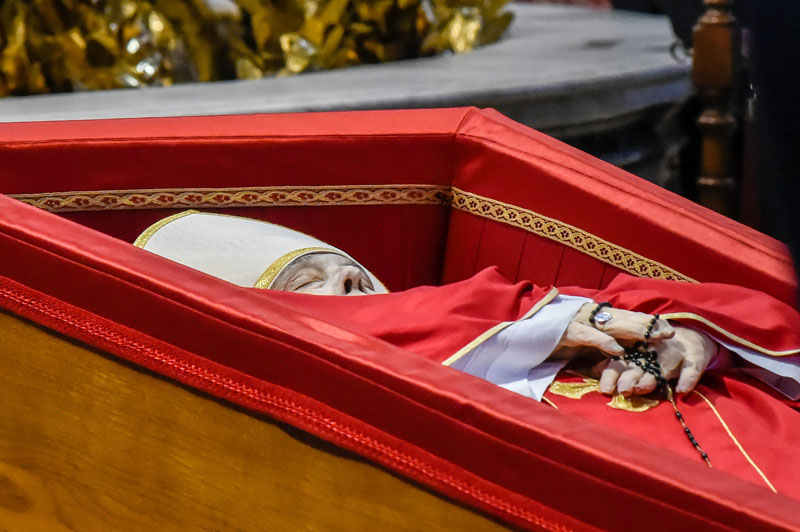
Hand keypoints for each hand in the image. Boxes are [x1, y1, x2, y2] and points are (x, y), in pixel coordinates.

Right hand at [557, 303, 674, 357]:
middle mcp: (588, 317)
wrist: (519, 336)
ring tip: (654, 336)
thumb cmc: (550, 343)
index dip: (646, 323)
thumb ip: (599, 351)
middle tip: (670, 332)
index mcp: (593, 319)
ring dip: (634, 330)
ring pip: (611, 324)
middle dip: (647, 325)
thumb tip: (621, 361)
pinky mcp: (565, 332)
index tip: (668, 330)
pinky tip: (618, 349)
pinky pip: (588, 336)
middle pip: (624, 319)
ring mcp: (577, 322)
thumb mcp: (580, 348)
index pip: (625, 319)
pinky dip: (603, 341)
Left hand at [597, 326, 715, 395]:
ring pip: (663, 366)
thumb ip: (618, 367)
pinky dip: (688, 379)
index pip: (620, 362)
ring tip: (643, 388)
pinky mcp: (694, 358)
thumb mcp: (639, 358)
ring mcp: (675, 354)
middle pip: (639, 365)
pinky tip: (682, 390)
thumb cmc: (657, 353)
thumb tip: (596, 374)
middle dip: (629, 377)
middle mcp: (654, 351)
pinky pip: (692, 368)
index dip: (612, 375)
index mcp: (637, 352)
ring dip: (652, 378)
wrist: (693, 337)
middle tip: (623, 390)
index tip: (605, 390)